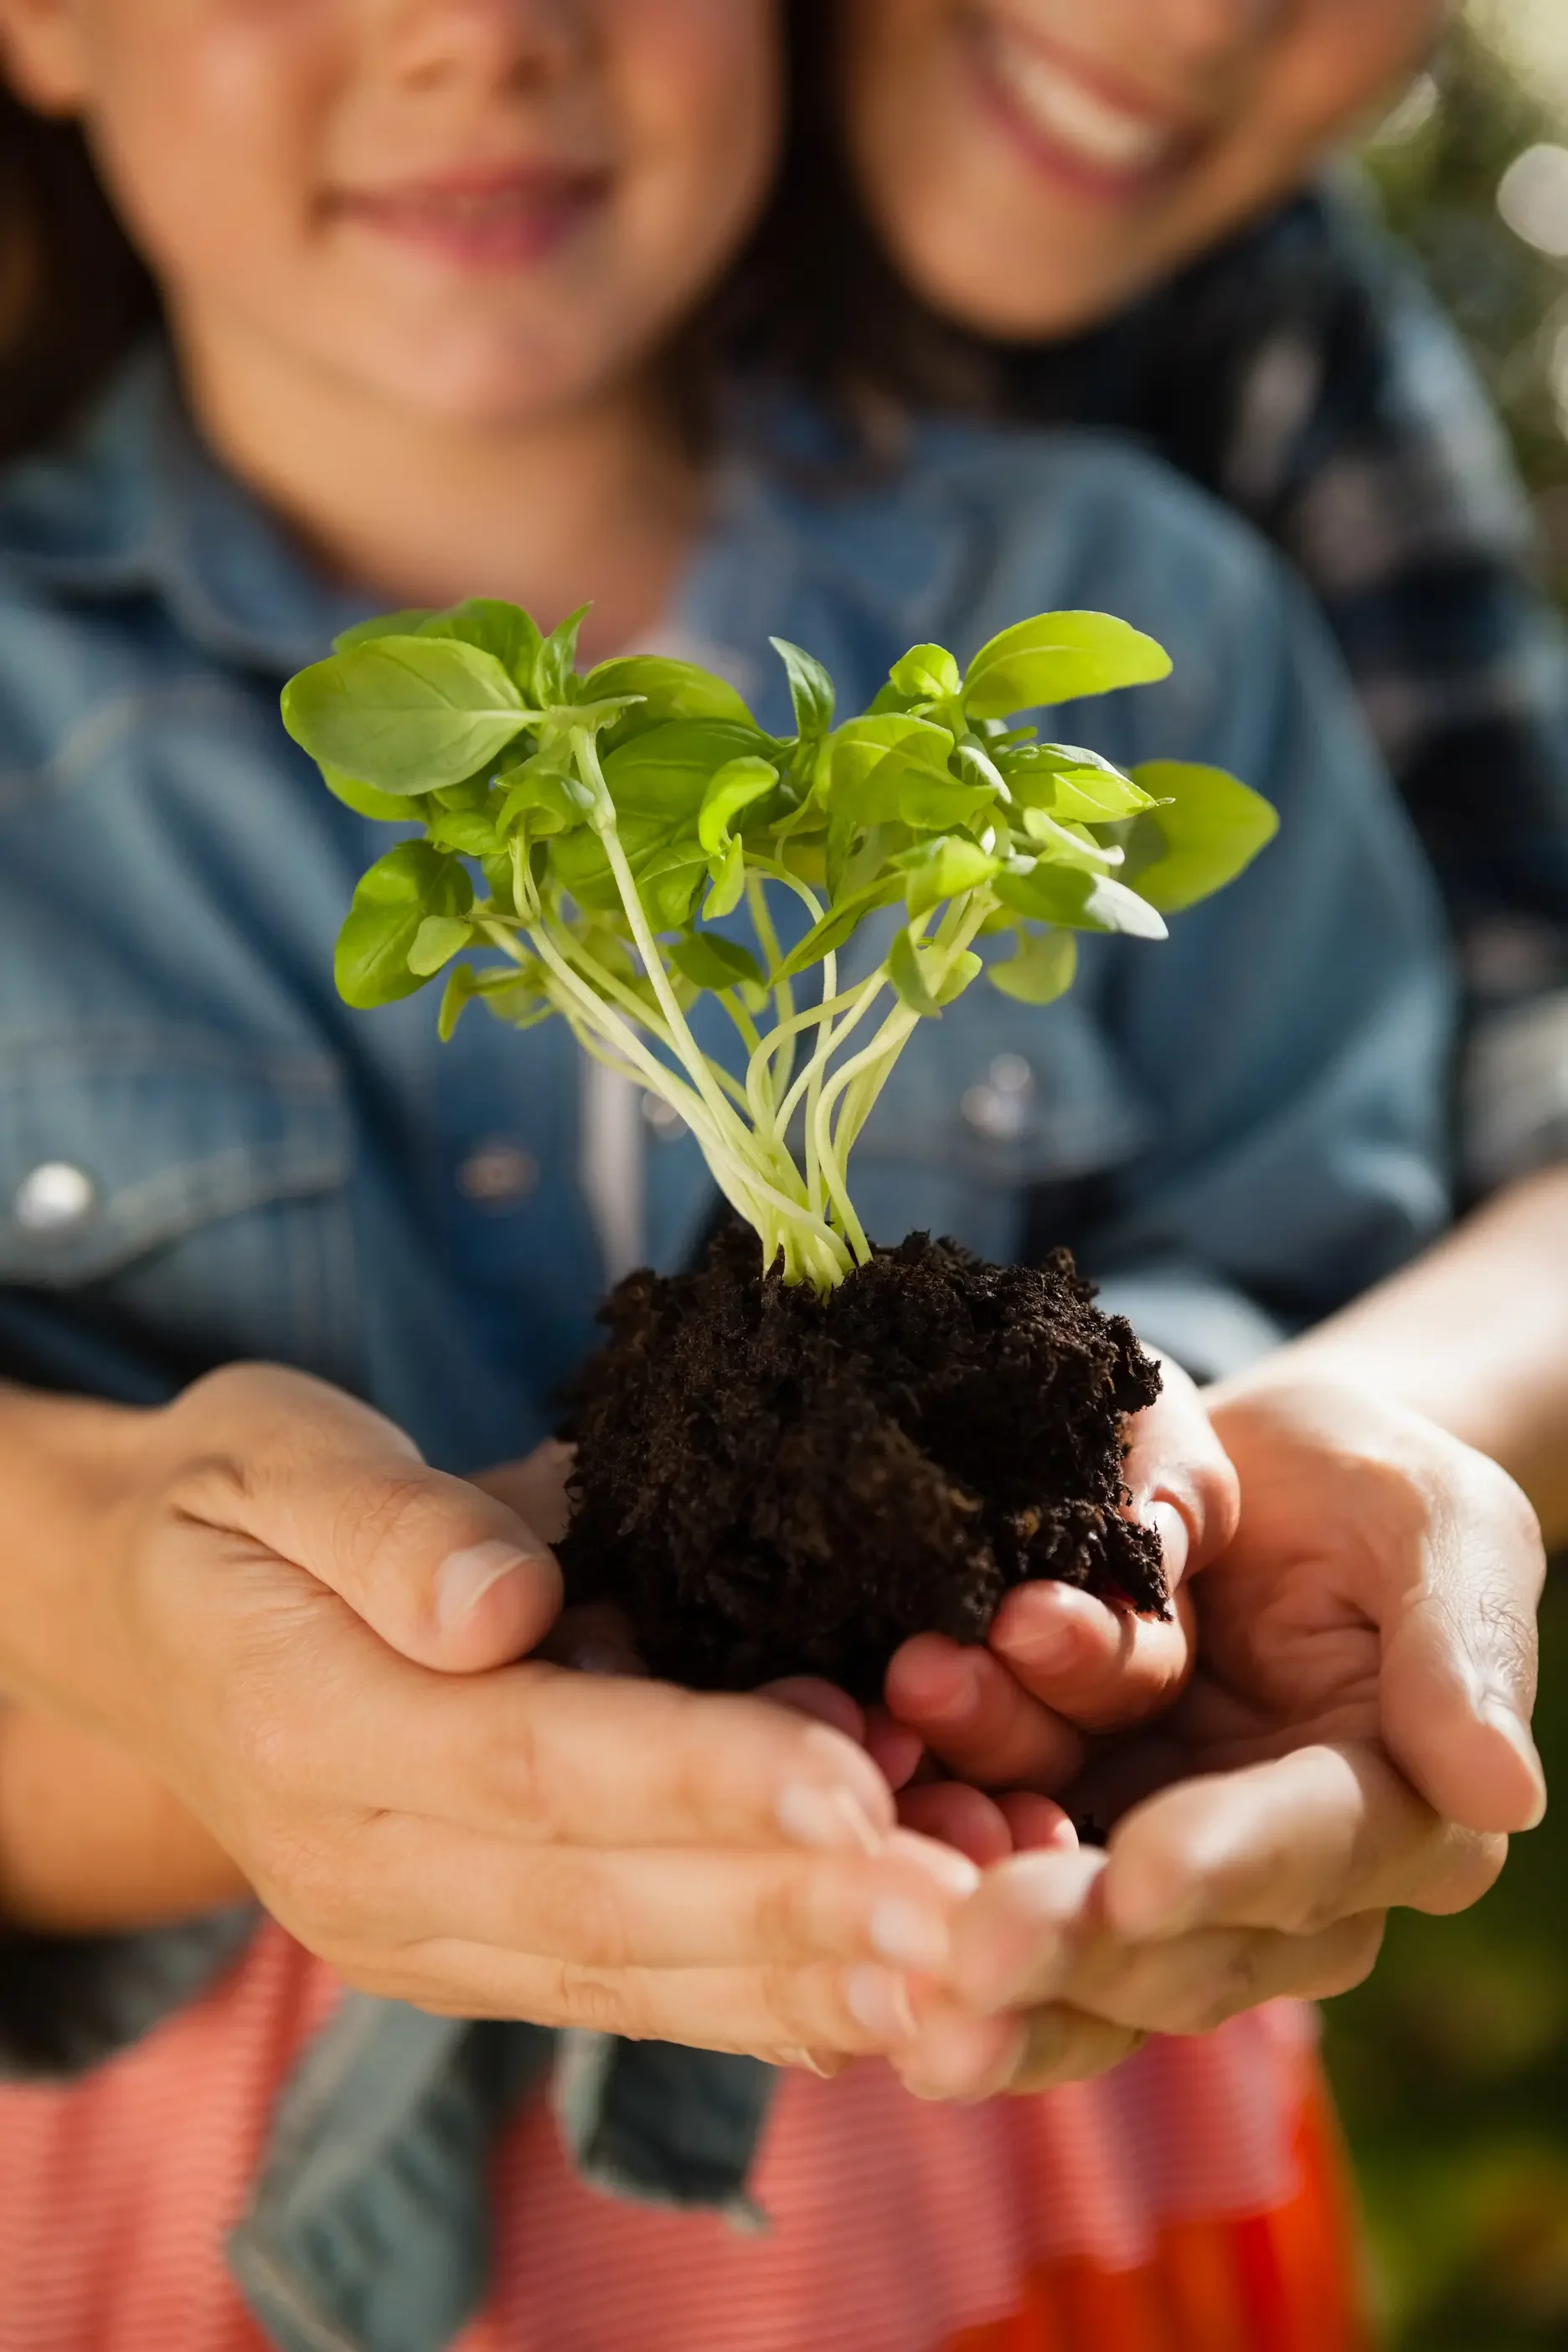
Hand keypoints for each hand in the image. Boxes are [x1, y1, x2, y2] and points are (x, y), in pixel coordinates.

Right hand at [1, 1366, 977, 2064]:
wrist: (142, 1617)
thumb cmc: (233, 1508)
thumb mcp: (275, 1460)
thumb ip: (388, 1526)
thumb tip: (502, 1605)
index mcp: (312, 1726)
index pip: (534, 1760)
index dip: (699, 1773)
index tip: (854, 1778)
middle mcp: (365, 1864)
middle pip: (605, 1896)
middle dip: (797, 1905)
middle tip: (968, 1905)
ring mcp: (416, 1931)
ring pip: (628, 1973)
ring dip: (803, 1978)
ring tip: (961, 1968)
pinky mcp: (467, 1951)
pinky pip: (619, 1991)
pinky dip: (753, 2002)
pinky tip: (879, 2003)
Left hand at [884, 1373, 1546, 2098]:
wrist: (1264, 1476)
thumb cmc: (1376, 1490)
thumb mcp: (1445, 1528)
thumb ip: (1464, 1648)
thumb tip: (1501, 1793)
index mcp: (1392, 1814)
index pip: (1306, 1852)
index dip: (1221, 1867)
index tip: (1134, 1878)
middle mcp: (1272, 1877)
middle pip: (1166, 1936)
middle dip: (1060, 1931)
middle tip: (959, 1940)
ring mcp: (1151, 1858)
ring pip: (1055, 1908)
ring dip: (962, 1849)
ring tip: (890, 1756)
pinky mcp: (1058, 1821)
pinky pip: (983, 1845)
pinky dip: (920, 1819)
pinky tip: (861, 1769)